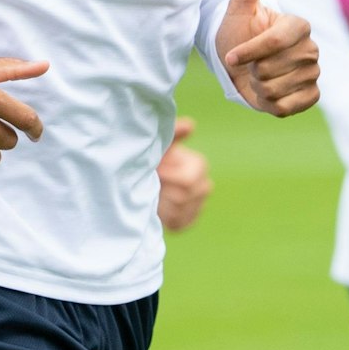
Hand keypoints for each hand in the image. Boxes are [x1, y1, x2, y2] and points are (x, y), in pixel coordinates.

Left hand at [156, 117, 212, 231]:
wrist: (143, 176)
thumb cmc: (151, 156)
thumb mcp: (159, 143)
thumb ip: (173, 133)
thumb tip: (191, 125)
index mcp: (200, 165)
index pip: (187, 182)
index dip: (166, 179)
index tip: (154, 172)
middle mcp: (204, 185)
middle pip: (182, 198)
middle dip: (162, 192)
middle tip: (150, 184)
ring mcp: (199, 205)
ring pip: (179, 213)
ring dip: (160, 205)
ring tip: (151, 193)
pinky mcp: (189, 220)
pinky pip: (178, 224)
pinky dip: (165, 218)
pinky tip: (156, 208)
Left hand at [216, 0, 320, 116]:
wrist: (239, 64)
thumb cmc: (238, 32)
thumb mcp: (239, 6)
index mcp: (299, 26)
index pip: (275, 42)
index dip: (249, 52)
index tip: (231, 56)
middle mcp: (311, 49)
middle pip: (272, 69)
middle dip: (251, 70)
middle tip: (250, 64)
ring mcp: (314, 74)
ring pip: (276, 89)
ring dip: (258, 87)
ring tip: (257, 76)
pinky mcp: (311, 96)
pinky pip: (287, 107)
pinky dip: (270, 104)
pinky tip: (267, 93)